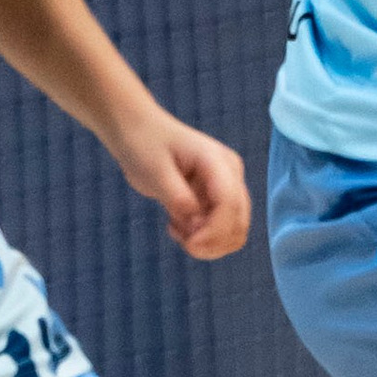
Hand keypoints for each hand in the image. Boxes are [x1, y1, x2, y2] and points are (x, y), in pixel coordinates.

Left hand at [119, 115, 250, 261]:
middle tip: (181, 239)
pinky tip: (175, 225)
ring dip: (207, 243)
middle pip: (239, 223)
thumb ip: (176, 197)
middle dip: (213, 243)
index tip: (189, 244)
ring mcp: (225, 187)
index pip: (230, 205)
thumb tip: (195, 222)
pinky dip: (200, 238)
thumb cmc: (143, 144)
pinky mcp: (214, 199)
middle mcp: (230, 175)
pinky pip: (217, 229)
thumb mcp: (153, 171)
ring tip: (176, 229)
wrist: (137, 131)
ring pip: (232, 231)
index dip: (214, 232)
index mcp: (218, 162)